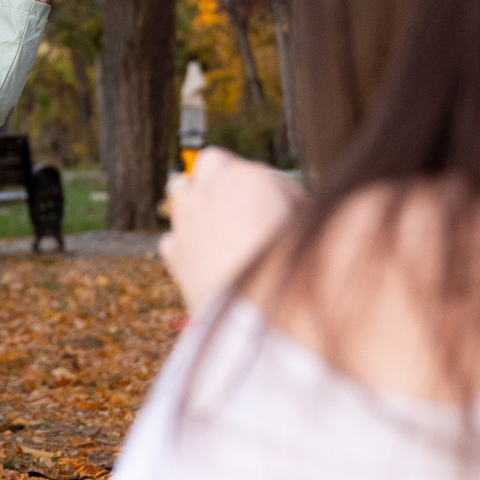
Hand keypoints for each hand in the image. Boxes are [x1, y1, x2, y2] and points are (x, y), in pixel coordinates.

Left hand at [159, 148, 304, 311]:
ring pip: (185, 193)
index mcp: (246, 178)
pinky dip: (188, 242)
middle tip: (245, 205)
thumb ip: (289, 204)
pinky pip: (176, 235)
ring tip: (225, 233)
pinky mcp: (174, 252)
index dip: (266, 183)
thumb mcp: (306, 225)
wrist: (252, 317)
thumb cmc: (290, 269)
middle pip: (211, 163)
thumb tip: (281, 205)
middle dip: (224, 177)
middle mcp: (209, 191)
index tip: (282, 207)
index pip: (252, 166)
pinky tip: (210, 261)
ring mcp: (185, 220)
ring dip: (201, 205)